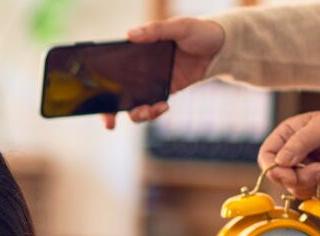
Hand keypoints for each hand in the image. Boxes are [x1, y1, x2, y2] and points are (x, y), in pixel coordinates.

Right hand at [100, 18, 223, 127]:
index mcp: (137, 51)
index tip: (97, 101)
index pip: (112, 69)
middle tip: (110, 123)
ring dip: (137, 113)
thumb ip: (156, 30)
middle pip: (118, 93)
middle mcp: (140, 68)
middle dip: (112, 111)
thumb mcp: (179, 26)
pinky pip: (153, 106)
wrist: (222, 46)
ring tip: (148, 112)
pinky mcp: (165, 91)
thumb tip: (130, 35)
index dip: (100, 86)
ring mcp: (152, 81)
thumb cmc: (199, 31)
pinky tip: (163, 107)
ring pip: (135, 104)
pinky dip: (155, 111)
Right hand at [258, 110, 319, 197]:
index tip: (287, 174)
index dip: (273, 168)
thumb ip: (300, 143)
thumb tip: (279, 162)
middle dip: (304, 177)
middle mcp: (294, 157)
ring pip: (301, 191)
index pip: (267, 156)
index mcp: (289, 136)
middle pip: (283, 178)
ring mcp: (308, 174)